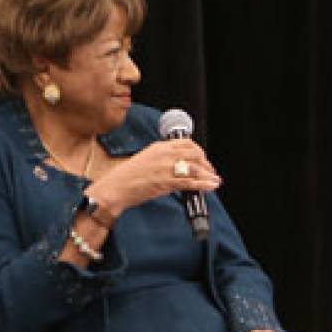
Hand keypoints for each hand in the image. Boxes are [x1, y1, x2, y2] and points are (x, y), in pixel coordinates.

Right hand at [85, 138, 221, 221]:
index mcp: (160, 147)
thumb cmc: (128, 177)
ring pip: (195, 168)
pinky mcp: (166, 182)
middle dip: (206, 163)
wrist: (116, 187)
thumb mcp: (147, 160)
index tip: (203, 159)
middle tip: (210, 172)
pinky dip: (204, 184)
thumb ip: (163, 159)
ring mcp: (166, 168)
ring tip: (215, 180)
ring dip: (208, 175)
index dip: (199, 151)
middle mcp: (165, 154)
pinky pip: (190, 182)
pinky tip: (211, 186)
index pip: (187, 143)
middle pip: (195, 154)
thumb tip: (179, 166)